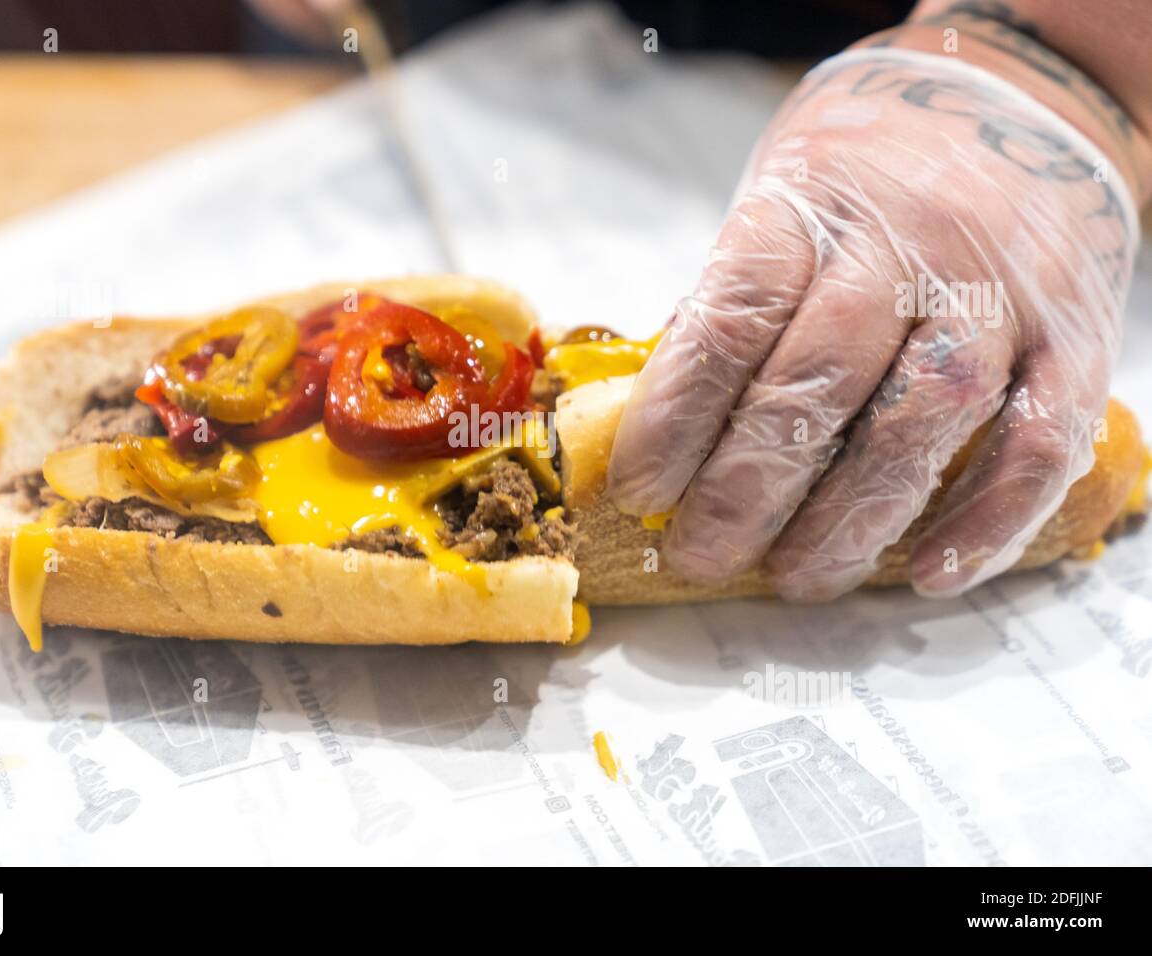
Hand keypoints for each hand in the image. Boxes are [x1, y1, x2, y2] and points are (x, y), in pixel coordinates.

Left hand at [606, 48, 1137, 600]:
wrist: (1014, 99)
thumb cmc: (865, 171)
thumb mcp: (778, 201)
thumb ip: (733, 303)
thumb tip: (666, 423)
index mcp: (809, 206)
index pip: (731, 321)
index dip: (676, 419)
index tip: (640, 490)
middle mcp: (908, 245)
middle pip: (816, 386)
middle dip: (746, 492)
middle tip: (700, 554)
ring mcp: (998, 290)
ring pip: (921, 421)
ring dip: (850, 520)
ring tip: (797, 578)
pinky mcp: (1073, 333)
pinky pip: (1039, 438)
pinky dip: (987, 518)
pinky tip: (930, 573)